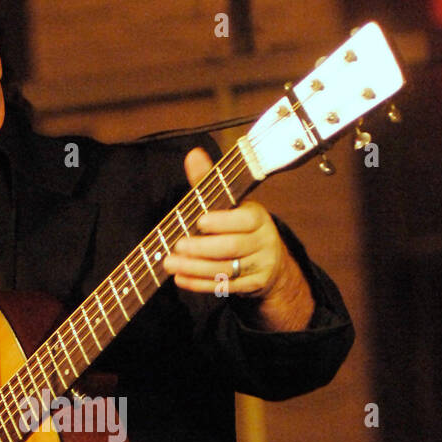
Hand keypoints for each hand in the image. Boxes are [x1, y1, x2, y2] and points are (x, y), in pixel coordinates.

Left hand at [163, 148, 314, 329]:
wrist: (270, 265)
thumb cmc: (241, 228)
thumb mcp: (231, 204)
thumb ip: (209, 182)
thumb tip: (193, 154)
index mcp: (258, 217)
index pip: (245, 219)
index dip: (223, 221)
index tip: (200, 221)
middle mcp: (263, 241)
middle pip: (233, 247)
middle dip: (202, 248)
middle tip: (177, 245)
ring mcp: (259, 266)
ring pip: (227, 270)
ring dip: (195, 268)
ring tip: (170, 263)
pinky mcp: (252, 286)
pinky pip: (224, 287)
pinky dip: (200, 284)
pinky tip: (180, 279)